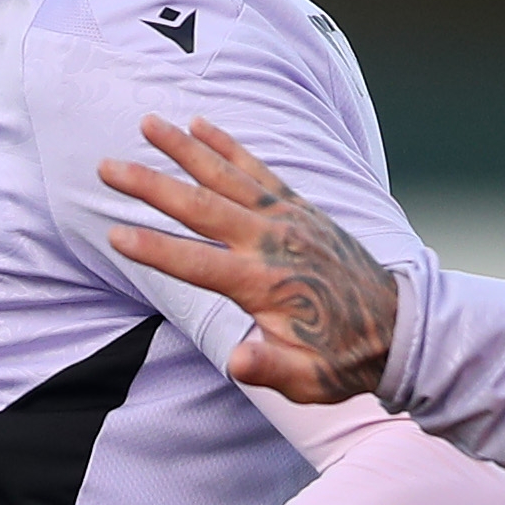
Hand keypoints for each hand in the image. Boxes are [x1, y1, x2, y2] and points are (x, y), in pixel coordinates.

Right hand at [98, 117, 396, 406]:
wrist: (397, 328)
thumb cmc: (344, 359)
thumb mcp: (309, 381)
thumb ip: (270, 370)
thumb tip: (237, 362)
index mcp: (264, 285)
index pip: (197, 263)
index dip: (155, 250)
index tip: (115, 235)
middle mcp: (272, 242)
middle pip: (200, 207)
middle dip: (151, 186)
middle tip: (107, 167)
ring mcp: (286, 218)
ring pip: (225, 175)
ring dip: (183, 148)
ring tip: (147, 123)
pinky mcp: (299, 207)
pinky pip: (256, 169)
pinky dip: (227, 146)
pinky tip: (199, 125)